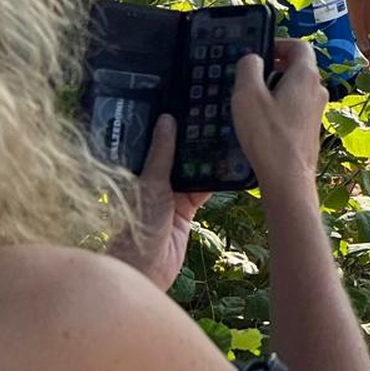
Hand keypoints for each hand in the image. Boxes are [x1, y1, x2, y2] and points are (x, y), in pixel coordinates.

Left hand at [109, 115, 211, 290]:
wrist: (147, 267)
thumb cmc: (139, 224)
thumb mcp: (152, 184)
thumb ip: (161, 153)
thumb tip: (166, 119)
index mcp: (142, 170)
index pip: (159, 140)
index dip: (172, 123)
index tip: (189, 103)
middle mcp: (157, 179)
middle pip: (179, 153)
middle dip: (194, 138)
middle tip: (215, 113)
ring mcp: (174, 194)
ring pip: (195, 169)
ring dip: (208, 157)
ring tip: (227, 132)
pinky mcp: (189, 209)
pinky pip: (205, 188)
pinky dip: (217, 179)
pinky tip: (230, 164)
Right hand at [231, 41, 326, 193]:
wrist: (288, 177)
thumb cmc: (268, 136)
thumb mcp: (247, 95)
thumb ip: (249, 68)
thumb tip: (253, 58)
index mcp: (306, 75)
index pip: (299, 45)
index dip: (278, 44)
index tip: (260, 53)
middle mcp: (317, 89)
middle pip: (297, 67)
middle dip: (274, 68)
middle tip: (250, 80)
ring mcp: (317, 110)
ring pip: (296, 88)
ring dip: (275, 89)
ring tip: (253, 103)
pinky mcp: (311, 127)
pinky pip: (296, 107)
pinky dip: (280, 107)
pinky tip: (262, 123)